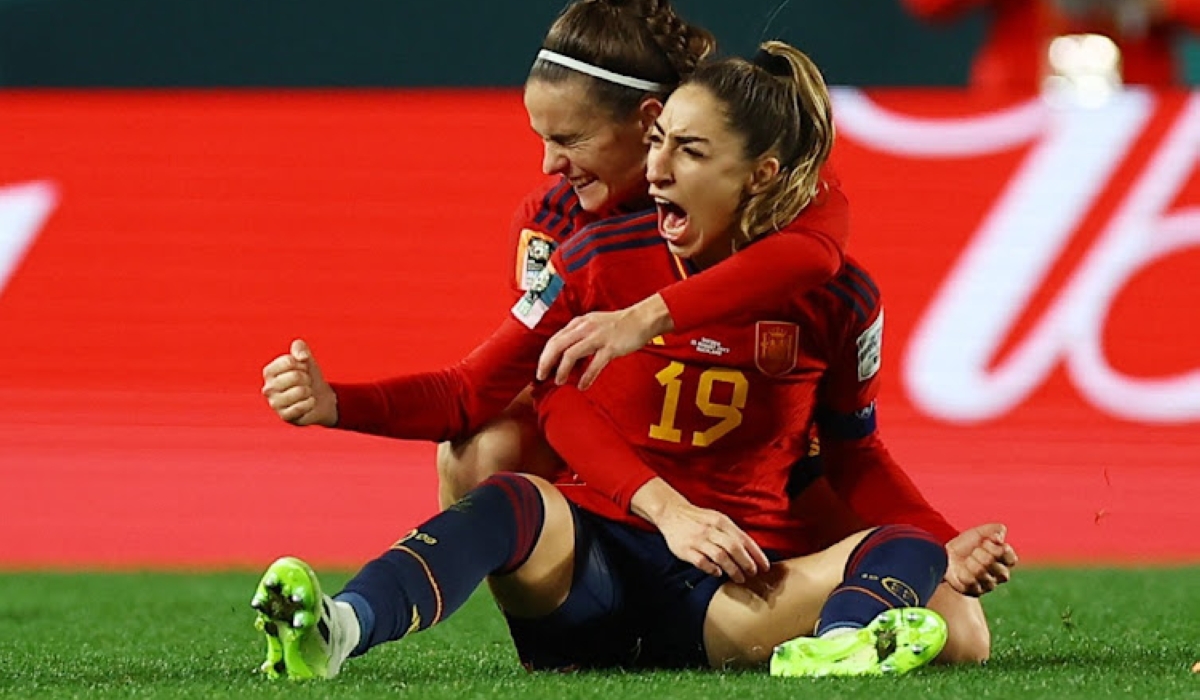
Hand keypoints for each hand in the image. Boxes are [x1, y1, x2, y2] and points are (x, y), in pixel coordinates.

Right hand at [261, 339, 337, 426]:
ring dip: (309, 391)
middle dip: (307, 378)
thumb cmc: (308, 377)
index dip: (302, 364)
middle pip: (295, 376)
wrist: (319, 398)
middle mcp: (268, 388)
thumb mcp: (305, 358)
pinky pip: (302, 406)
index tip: (302, 369)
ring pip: (300, 391)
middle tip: (305, 383)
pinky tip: (308, 403)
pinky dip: (311, 403)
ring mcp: (275, 404)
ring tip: (306, 393)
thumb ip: (300, 348)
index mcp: (269, 372)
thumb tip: (301, 356)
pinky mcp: (284, 416)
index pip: (289, 361)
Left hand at [536, 294, 671, 389]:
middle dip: (546, 362)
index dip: (544, 355)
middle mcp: (585, 328)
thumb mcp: (593, 324)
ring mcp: (597, 337)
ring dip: (562, 370)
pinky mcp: (610, 347)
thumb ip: (578, 335)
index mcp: (579, 323)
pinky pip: (594, 364)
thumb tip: (564, 353)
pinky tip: (583, 386)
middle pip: (557, 345)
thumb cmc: (617, 324)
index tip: (541, 368)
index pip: (554, 339)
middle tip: (541, 376)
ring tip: (559, 381)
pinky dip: (586, 377)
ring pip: (571, 354)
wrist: (641, 319)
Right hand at [654, 500, 771, 583]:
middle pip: (734, 548)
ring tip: (739, 578)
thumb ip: (733, 533)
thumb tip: (752, 552)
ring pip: (720, 556)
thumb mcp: (718, 519)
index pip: (743, 539)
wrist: (672, 512)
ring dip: (732, 569)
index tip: (765, 567)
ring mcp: (698, 540)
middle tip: (753, 573)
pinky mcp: (686, 549)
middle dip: (746, 563)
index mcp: (721, 521)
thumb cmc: (699, 519)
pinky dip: (712, 569)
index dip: (756, 554)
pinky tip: (718, 573)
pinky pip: (701, 562)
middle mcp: (711, 530)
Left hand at [944, 523, 1017, 596]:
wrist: (946, 557)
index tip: (986, 542)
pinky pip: (970, 580)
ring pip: (980, 571)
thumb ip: (993, 530)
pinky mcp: (975, 591)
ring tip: (966, 561)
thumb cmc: (966, 545)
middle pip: (994, 564)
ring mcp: (989, 585)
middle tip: (974, 551)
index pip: (1010, 558)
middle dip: (980, 553)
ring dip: (970, 561)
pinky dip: (963, 572)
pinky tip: (961, 570)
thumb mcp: (979, 533)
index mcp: (1005, 560)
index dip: (998, 549)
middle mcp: (1000, 575)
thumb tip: (1000, 533)